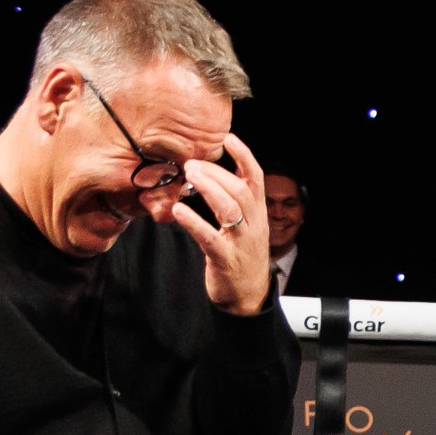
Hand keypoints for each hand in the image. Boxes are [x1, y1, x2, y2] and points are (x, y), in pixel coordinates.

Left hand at [172, 131, 274, 314]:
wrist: (248, 295)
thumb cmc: (240, 255)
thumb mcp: (244, 226)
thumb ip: (232, 202)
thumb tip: (210, 174)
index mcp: (258, 213)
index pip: (256, 178)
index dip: (244, 156)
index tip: (229, 138)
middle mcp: (253, 224)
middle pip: (240, 190)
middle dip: (216, 173)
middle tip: (191, 163)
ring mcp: (241, 242)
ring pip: (230, 208)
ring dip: (209, 189)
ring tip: (189, 176)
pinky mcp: (225, 260)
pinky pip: (209, 237)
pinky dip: (193, 222)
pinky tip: (178, 210)